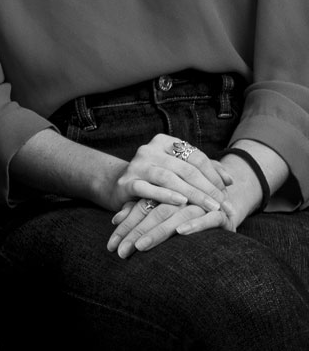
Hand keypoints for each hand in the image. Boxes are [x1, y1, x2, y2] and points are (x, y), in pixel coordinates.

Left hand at [107, 196, 231, 256]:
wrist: (225, 205)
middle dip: (136, 233)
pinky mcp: (222, 214)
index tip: (112, 245)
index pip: (142, 209)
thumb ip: (138, 211)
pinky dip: (195, 224)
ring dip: (158, 232)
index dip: (126, 226)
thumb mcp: (161, 211)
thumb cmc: (187, 214)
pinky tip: (181, 232)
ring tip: (141, 246)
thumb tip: (114, 219)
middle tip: (122, 251)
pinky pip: (209, 218)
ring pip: (177, 215)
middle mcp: (183, 197)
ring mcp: (203, 204)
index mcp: (166, 194)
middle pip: (155, 212)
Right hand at [112, 134, 233, 214]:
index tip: (227, 195)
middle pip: (185, 169)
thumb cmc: (158, 179)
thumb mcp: (180, 171)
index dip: (214, 176)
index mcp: (164, 142)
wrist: (120, 186)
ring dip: (192, 194)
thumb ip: (205, 171)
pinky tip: (181, 203)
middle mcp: (149, 150)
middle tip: (224, 206)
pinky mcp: (126, 182)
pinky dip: (165, 195)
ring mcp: (136, 165)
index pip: (196, 157)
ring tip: (210, 208)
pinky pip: (147, 188)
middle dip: (208, 189)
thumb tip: (230, 180)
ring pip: (168, 178)